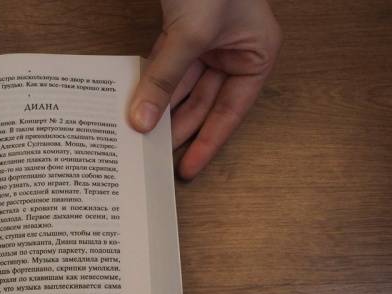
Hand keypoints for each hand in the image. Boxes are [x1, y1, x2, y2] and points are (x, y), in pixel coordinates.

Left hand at [130, 0, 281, 178]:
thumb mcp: (191, 34)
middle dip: (178, 127)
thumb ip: (165, 78)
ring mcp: (206, 39)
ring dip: (160, 107)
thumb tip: (142, 120)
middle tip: (155, 157)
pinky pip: (165, 65)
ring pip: (181, 85)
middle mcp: (233, 49)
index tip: (188, 168)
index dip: (208, 141)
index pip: (231, 110)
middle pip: (203, 101)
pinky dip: (151, 82)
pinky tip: (136, 103)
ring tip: (141, 138)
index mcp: (255, 54)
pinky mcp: (181, 28)